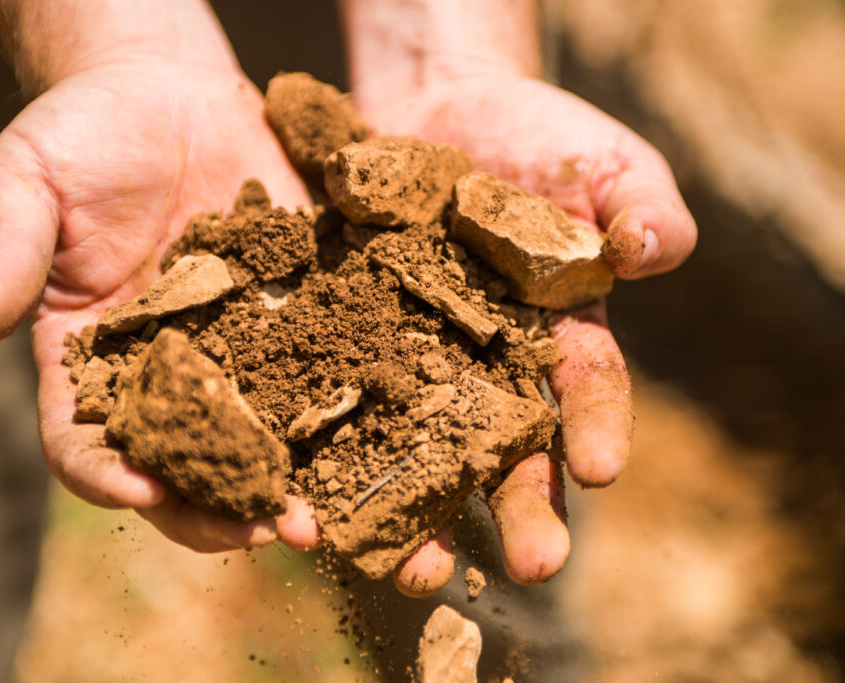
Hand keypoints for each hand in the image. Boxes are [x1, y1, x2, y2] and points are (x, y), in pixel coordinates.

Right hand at [0, 56, 315, 551]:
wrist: (167, 90)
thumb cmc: (82, 131)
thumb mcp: (27, 179)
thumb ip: (9, 251)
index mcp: (87, 356)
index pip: (84, 440)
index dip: (108, 476)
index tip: (145, 493)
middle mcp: (162, 370)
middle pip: (182, 464)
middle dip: (219, 508)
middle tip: (266, 533)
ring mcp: (231, 351)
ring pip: (256, 442)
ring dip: (288, 485)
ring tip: (326, 518)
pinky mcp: (290, 319)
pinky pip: (315, 377)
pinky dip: (338, 417)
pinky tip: (374, 440)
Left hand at [353, 70, 696, 593]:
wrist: (440, 111)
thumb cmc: (538, 141)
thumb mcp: (602, 163)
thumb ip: (640, 205)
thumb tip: (653, 250)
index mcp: (560, 338)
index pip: (587, 390)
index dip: (596, 428)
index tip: (600, 469)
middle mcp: (490, 369)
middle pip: (507, 448)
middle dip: (521, 507)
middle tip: (533, 568)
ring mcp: (418, 361)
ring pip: (418, 450)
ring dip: (418, 513)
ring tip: (411, 568)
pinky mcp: (354, 342)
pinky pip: (339, 400)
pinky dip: (328, 448)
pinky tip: (316, 496)